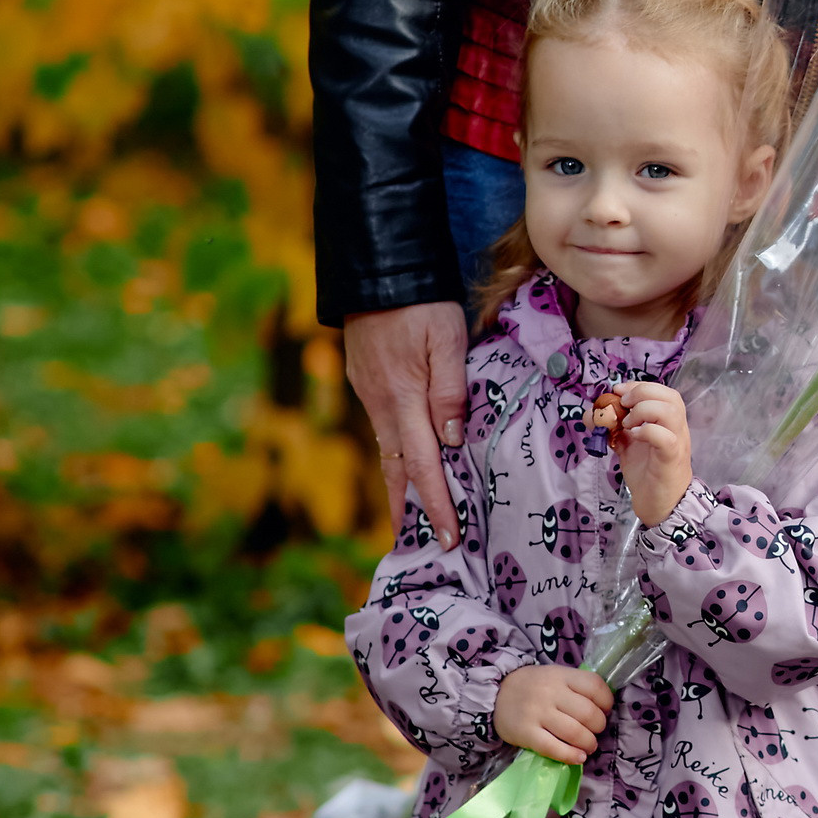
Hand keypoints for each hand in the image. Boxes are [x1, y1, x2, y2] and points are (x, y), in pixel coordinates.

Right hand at [344, 301, 468, 550]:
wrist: (375, 270)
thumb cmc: (420, 302)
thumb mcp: (446, 339)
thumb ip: (450, 390)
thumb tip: (451, 441)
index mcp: (404, 399)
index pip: (424, 466)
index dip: (437, 504)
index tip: (450, 537)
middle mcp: (381, 405)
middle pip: (398, 470)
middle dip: (412, 511)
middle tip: (427, 546)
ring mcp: (370, 395)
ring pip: (388, 453)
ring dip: (399, 489)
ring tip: (412, 520)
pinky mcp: (366, 383)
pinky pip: (384, 432)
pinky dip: (395, 458)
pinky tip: (405, 466)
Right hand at [494, 663, 613, 765]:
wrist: (495, 694)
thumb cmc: (533, 687)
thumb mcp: (555, 676)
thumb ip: (576, 687)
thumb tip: (604, 708)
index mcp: (561, 675)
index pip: (595, 686)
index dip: (607, 702)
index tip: (605, 711)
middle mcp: (550, 693)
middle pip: (588, 713)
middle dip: (599, 727)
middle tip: (595, 732)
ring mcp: (537, 713)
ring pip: (574, 733)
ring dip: (589, 744)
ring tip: (588, 747)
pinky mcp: (526, 734)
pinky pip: (554, 748)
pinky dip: (570, 756)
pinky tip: (578, 758)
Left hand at [604, 381, 692, 529]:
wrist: (660, 505)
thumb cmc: (647, 473)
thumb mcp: (627, 445)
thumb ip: (613, 428)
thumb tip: (590, 414)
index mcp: (669, 421)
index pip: (662, 391)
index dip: (639, 385)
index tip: (618, 391)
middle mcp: (677, 428)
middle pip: (670, 396)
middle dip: (642, 393)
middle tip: (623, 406)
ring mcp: (677, 442)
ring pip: (670, 411)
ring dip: (644, 410)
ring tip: (628, 424)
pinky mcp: (671, 458)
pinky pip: (665, 437)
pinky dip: (646, 431)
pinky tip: (633, 437)